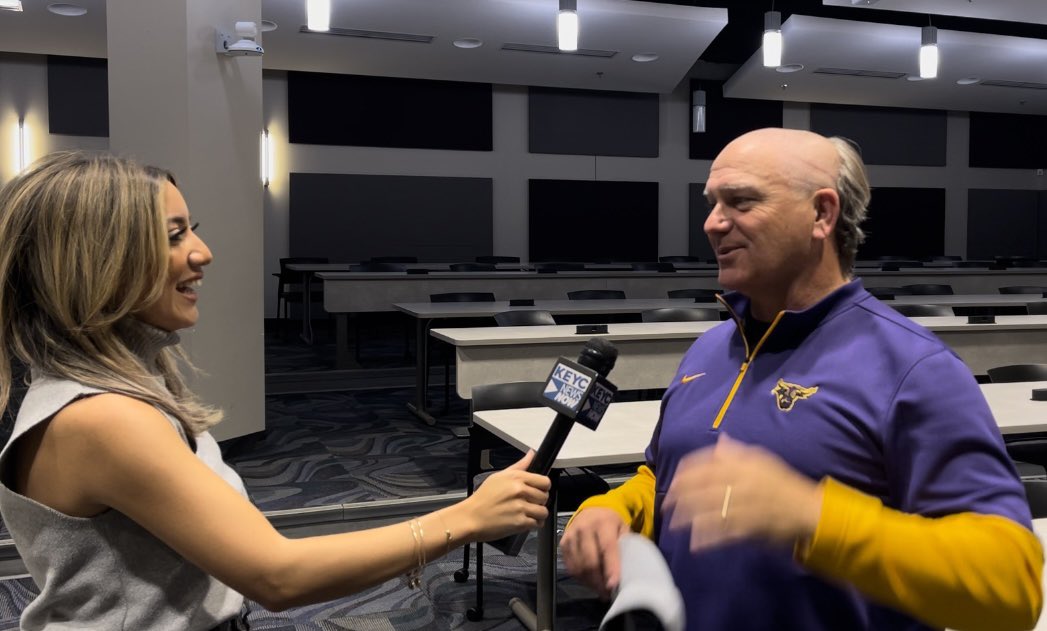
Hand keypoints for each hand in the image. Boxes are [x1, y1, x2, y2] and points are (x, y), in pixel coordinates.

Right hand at [456, 450, 549, 542]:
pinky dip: (533, 524)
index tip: (538, 491)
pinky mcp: (520, 523)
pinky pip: (537, 523)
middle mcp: (520, 491)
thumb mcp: (499, 476)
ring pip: (543, 511)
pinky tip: (525, 521)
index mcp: (516, 477)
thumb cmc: (483, 498)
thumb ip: (519, 465)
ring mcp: (520, 507)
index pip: (545, 481)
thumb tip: (531, 454)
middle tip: (529, 503)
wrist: (471, 517)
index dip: (543, 487)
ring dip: (538, 514)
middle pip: (545, 497)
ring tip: (528, 513)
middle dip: (539, 501)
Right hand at [560, 507, 628, 599]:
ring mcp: (571, 536)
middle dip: (599, 581)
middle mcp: (584, 528)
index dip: (610, 568)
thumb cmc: (610, 523)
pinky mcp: (563, 544)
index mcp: (603, 523)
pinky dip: (581, 578)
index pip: (607, 548)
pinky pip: (571, 567)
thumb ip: (625, 546)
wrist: (591, 512)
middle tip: (607, 593)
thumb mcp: (623, 528)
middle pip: (590, 561)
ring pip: (579, 567)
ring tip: (600, 590)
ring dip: (590, 582)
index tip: (613, 585)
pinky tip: (590, 581)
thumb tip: (627, 571)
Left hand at [663, 433, 822, 551]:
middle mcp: (741, 481)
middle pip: (702, 487)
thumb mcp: (762, 460)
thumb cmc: (783, 483)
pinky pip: (725, 532)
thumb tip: (720, 441)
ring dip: (689, 518)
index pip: (706, 463)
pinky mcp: (750, 526)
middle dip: (681, 496)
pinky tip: (696, 544)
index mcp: (743, 463)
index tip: (674, 479)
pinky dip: (709, 539)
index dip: (686, 471)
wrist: (808, 509)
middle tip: (667, 504)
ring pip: (710, 510)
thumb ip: (738, 452)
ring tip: (674, 525)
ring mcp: (745, 505)